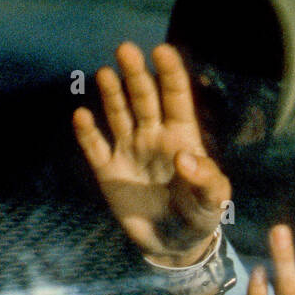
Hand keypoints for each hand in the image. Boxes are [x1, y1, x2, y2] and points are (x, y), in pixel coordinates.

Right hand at [73, 42, 230, 267]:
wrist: (174, 245)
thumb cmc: (200, 216)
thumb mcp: (213, 201)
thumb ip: (206, 180)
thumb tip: (185, 157)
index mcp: (182, 137)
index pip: (176, 98)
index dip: (170, 73)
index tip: (162, 51)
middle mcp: (153, 137)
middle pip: (143, 98)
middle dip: (136, 74)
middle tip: (126, 49)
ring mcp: (129, 151)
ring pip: (118, 115)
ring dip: (111, 94)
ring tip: (104, 73)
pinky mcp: (109, 172)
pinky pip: (95, 147)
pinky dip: (87, 132)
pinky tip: (81, 115)